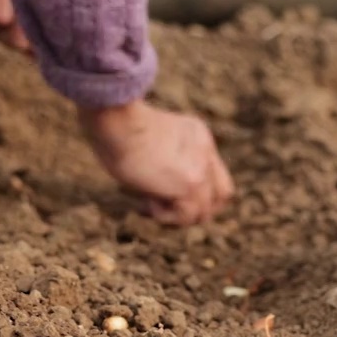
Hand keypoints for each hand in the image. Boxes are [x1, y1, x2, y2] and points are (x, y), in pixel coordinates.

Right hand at [80, 101, 234, 225]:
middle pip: (221, 196)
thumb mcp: (147, 137)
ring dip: (176, 215)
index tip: (163, 190)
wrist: (118, 120)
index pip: (212, 173)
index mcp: (197, 135)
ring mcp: (201, 168)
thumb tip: (152, 186)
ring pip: (204, 211)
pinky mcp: (191, 184)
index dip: (194, 190)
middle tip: (162, 205)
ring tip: (148, 201)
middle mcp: (205, 151)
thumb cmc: (115, 126)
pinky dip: (164, 216)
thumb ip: (161, 156)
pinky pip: (186, 217)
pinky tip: (146, 202)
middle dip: (194, 210)